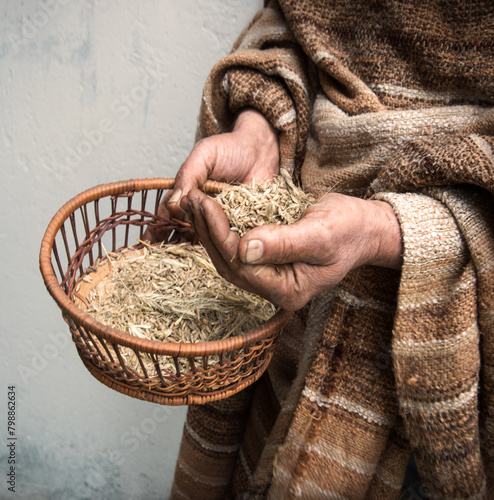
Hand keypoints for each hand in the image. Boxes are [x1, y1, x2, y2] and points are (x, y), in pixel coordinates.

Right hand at [143, 108, 278, 242]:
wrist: (264, 149)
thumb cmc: (232, 148)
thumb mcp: (205, 155)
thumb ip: (189, 174)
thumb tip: (174, 201)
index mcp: (190, 193)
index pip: (170, 212)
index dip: (158, 226)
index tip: (150, 240)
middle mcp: (204, 209)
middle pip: (184, 229)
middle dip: (172, 241)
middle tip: (163, 252)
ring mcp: (223, 218)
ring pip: (206, 237)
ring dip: (197, 247)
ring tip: (187, 257)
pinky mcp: (243, 223)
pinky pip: (232, 237)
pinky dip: (224, 246)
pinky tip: (218, 254)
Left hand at [181, 189, 402, 310]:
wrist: (364, 228)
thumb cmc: (350, 230)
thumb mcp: (321, 234)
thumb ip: (284, 243)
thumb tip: (244, 248)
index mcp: (288, 291)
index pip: (242, 266)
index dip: (219, 234)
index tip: (205, 202)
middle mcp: (274, 290)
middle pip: (229, 264)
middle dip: (207, 230)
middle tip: (190, 198)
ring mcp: (270, 278)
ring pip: (229, 258)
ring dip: (209, 230)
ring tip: (194, 202)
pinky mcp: (267, 263)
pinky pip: (237, 249)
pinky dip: (222, 229)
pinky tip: (210, 211)